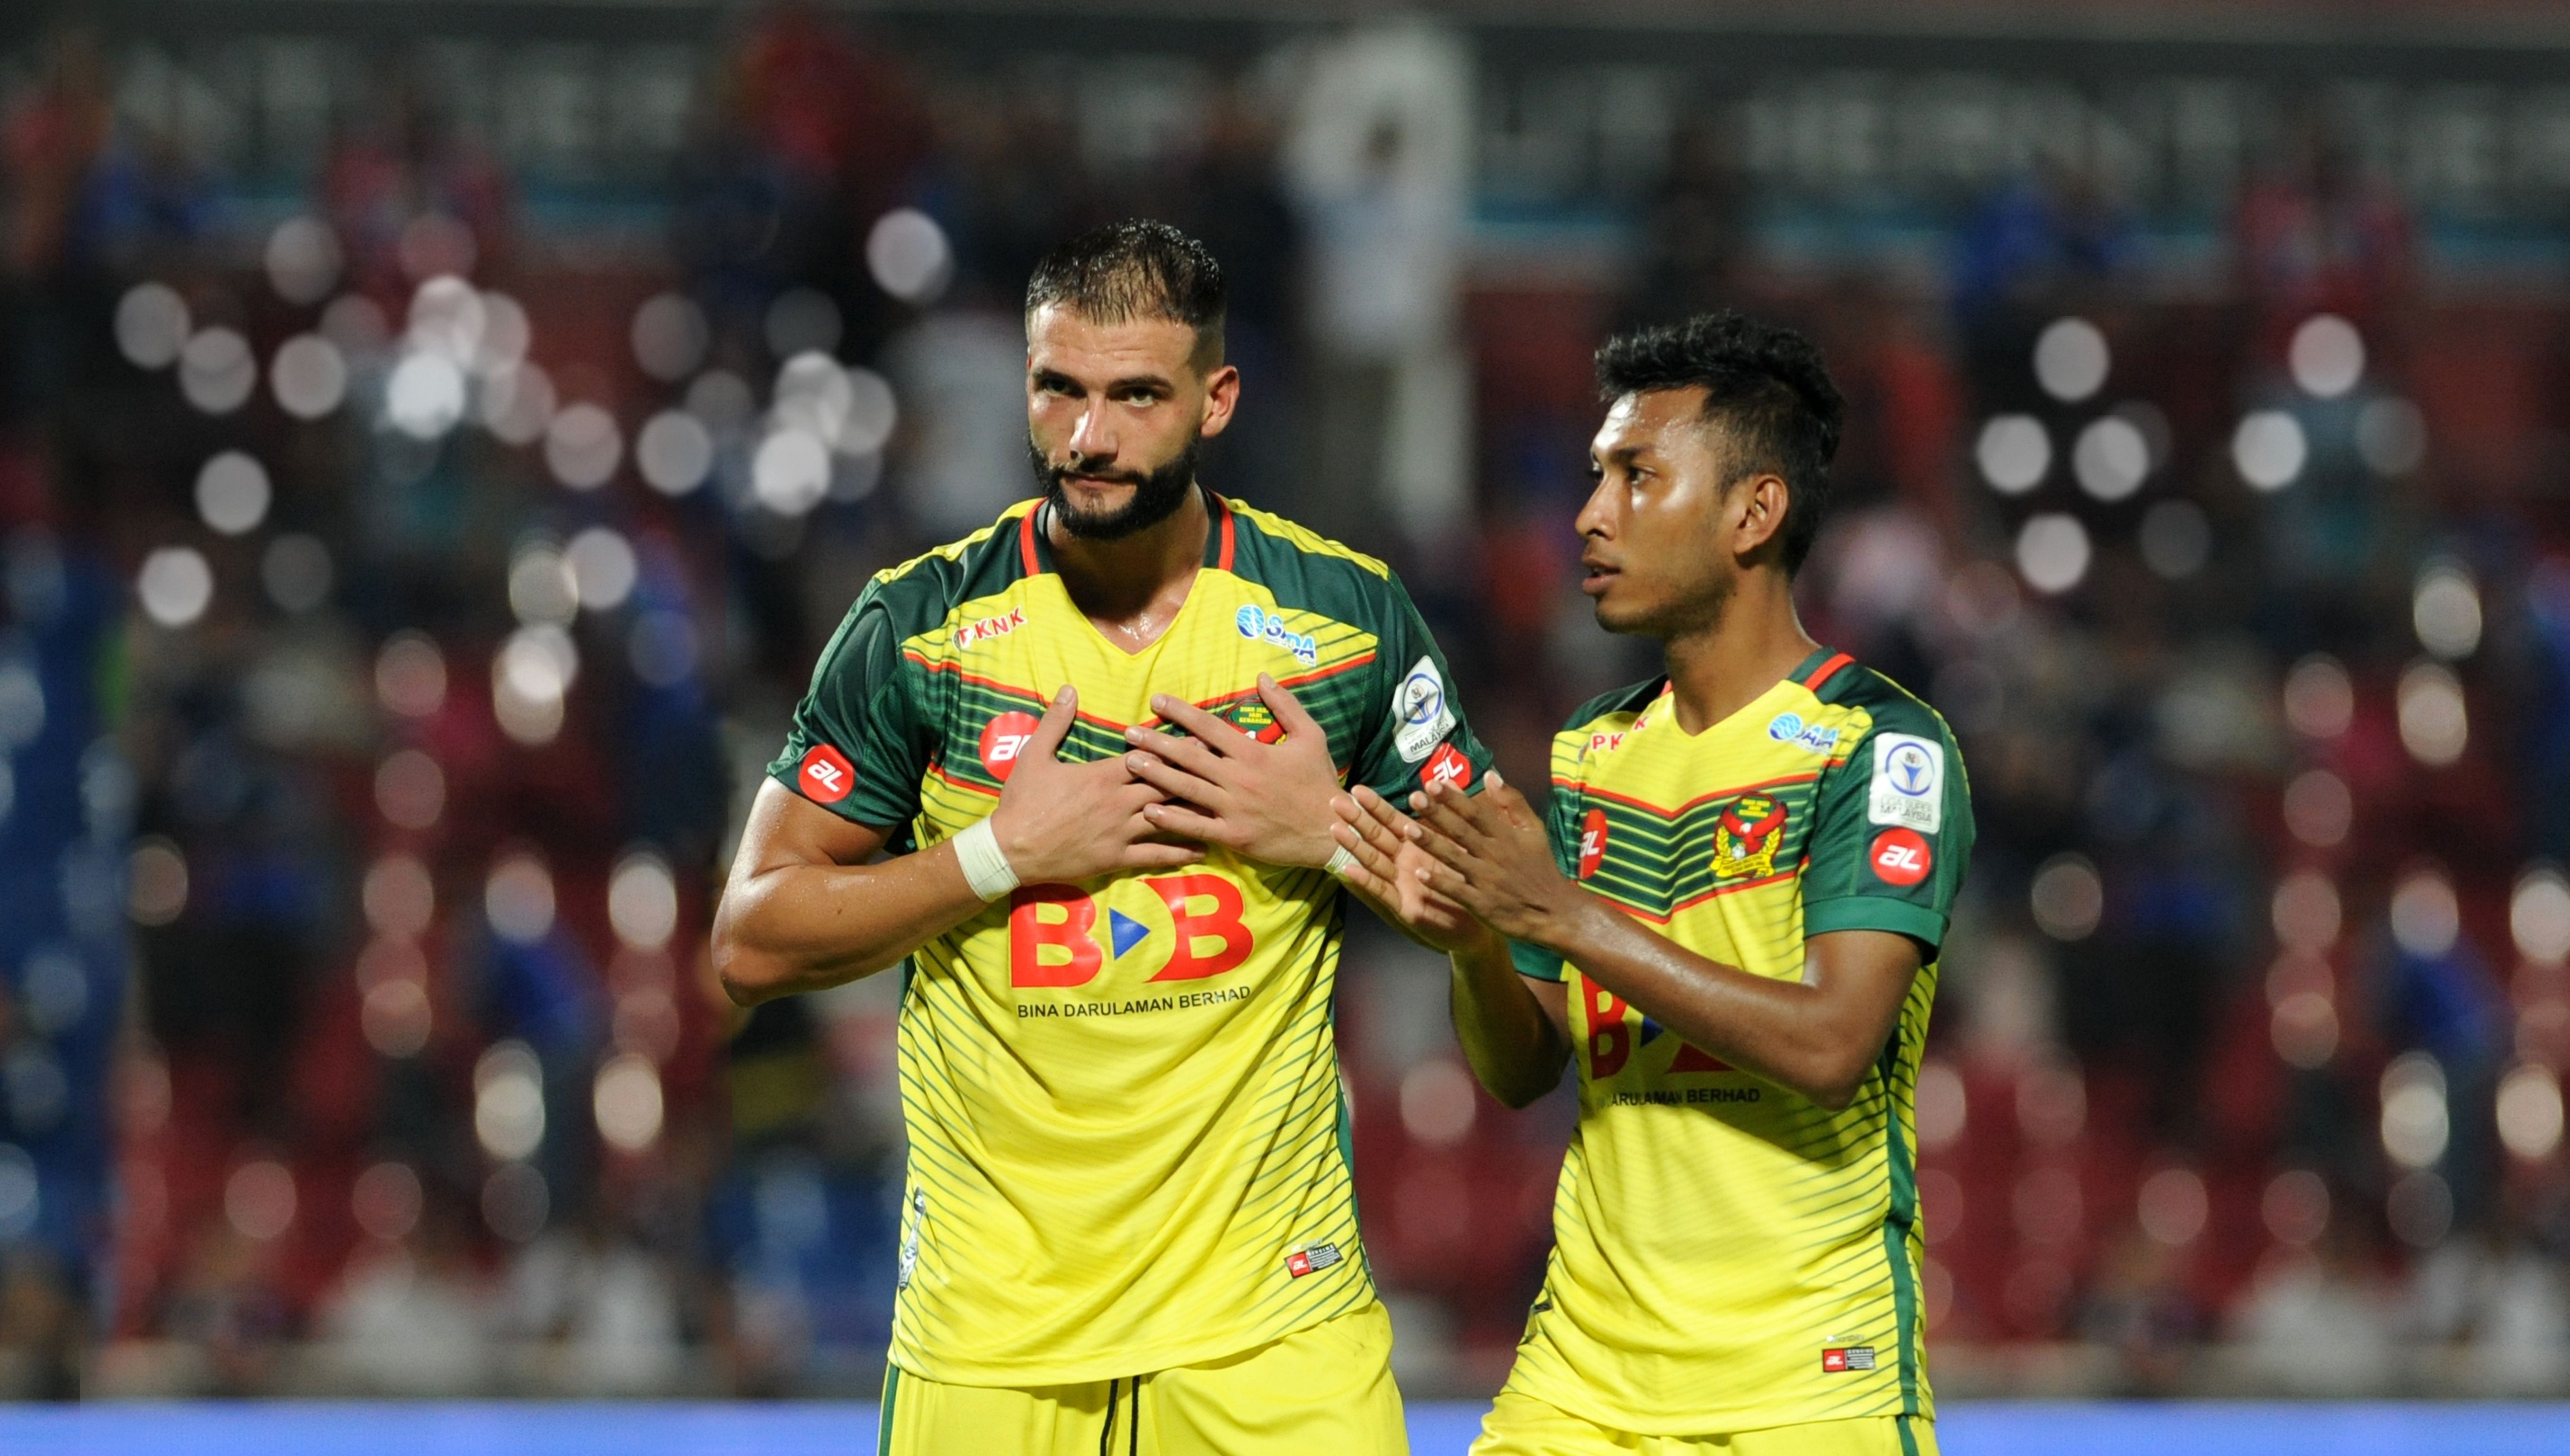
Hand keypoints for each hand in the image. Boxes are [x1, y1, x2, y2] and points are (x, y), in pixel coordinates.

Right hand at [990, 686, 1203, 882]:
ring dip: (1196, 810)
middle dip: (1195, 773)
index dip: (1177, 748)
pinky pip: (1154, 854)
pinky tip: (1202, 847)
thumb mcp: (1034, 756)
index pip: (1148, 757)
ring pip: (1167, 817)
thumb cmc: (1022, 802)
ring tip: (1224, 804)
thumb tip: (1070, 689)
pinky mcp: (1116, 857)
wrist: (1010, 850)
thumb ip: (1056, 722)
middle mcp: (1118, 802)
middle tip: (1224, 766)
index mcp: (1102, 775)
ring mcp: (1119, 832)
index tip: (1202, 738)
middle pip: (1166, 784)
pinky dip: (1179, 851)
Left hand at [1117, 675, 1341, 868]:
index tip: (1157, 701)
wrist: (1331, 828)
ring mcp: (1233, 809)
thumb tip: (1262, 676)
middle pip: (1189, 757)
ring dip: (1155, 775)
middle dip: (1155, 742)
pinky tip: (1149, 810)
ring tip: (1130, 762)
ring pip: (1186, 789)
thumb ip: (1285, 706)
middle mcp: (1238, 779)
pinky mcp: (1233, 836)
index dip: (1180, 713)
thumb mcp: (1311, 736)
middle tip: (1129, 733)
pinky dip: (1172, 819)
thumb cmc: (1319, 781)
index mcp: (1253, 754)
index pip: (1209, 728)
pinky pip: (1197, 826)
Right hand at [1328, 786, 1496, 955]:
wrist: (1480, 924)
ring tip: (1336, 829)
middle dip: (1357, 819)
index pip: (1392, 820)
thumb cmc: (1469, 883)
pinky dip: (1365, 881)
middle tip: (1336, 801)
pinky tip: (1349, 869)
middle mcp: (1403, 862)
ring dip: (1354, 846)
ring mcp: (1401, 884)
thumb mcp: (1461, 844)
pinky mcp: (1403, 907)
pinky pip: (1382, 892)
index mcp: (1417, 844)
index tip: (1357, 788)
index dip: (1375, 805)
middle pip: (1377, 836)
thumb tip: (1447, 780)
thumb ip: (1451, 815)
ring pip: (1373, 860)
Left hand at [1404, 771, 1586, 946]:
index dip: (1454, 798)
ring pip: (1454, 858)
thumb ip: (1512, 802)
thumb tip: (1490, 775)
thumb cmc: (1541, 868)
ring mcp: (1486, 880)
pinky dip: (1439, 883)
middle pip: (1461, 831)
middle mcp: (1494, 855)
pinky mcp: (1481, 904)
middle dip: (1437, 813)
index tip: (1433, 782)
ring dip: (1431, 844)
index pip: (1476, 812)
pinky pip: (1457, 891)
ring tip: (1408, 830)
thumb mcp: (1534, 830)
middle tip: (1414, 797)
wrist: (1554, 911)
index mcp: (1505, 836)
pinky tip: (1419, 874)